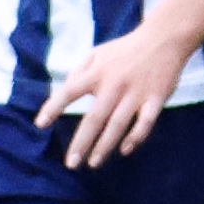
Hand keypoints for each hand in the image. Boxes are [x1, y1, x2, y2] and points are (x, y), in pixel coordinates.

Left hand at [41, 26, 191, 172]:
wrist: (163, 39)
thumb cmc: (125, 49)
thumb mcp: (96, 54)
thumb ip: (78, 73)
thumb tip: (64, 92)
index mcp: (96, 74)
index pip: (69, 92)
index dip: (53, 107)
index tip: (40, 124)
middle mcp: (114, 85)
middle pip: (94, 118)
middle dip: (82, 143)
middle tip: (71, 164)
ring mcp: (136, 93)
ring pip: (118, 124)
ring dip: (105, 146)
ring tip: (93, 163)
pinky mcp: (156, 98)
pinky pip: (146, 122)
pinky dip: (136, 136)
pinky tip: (125, 150)